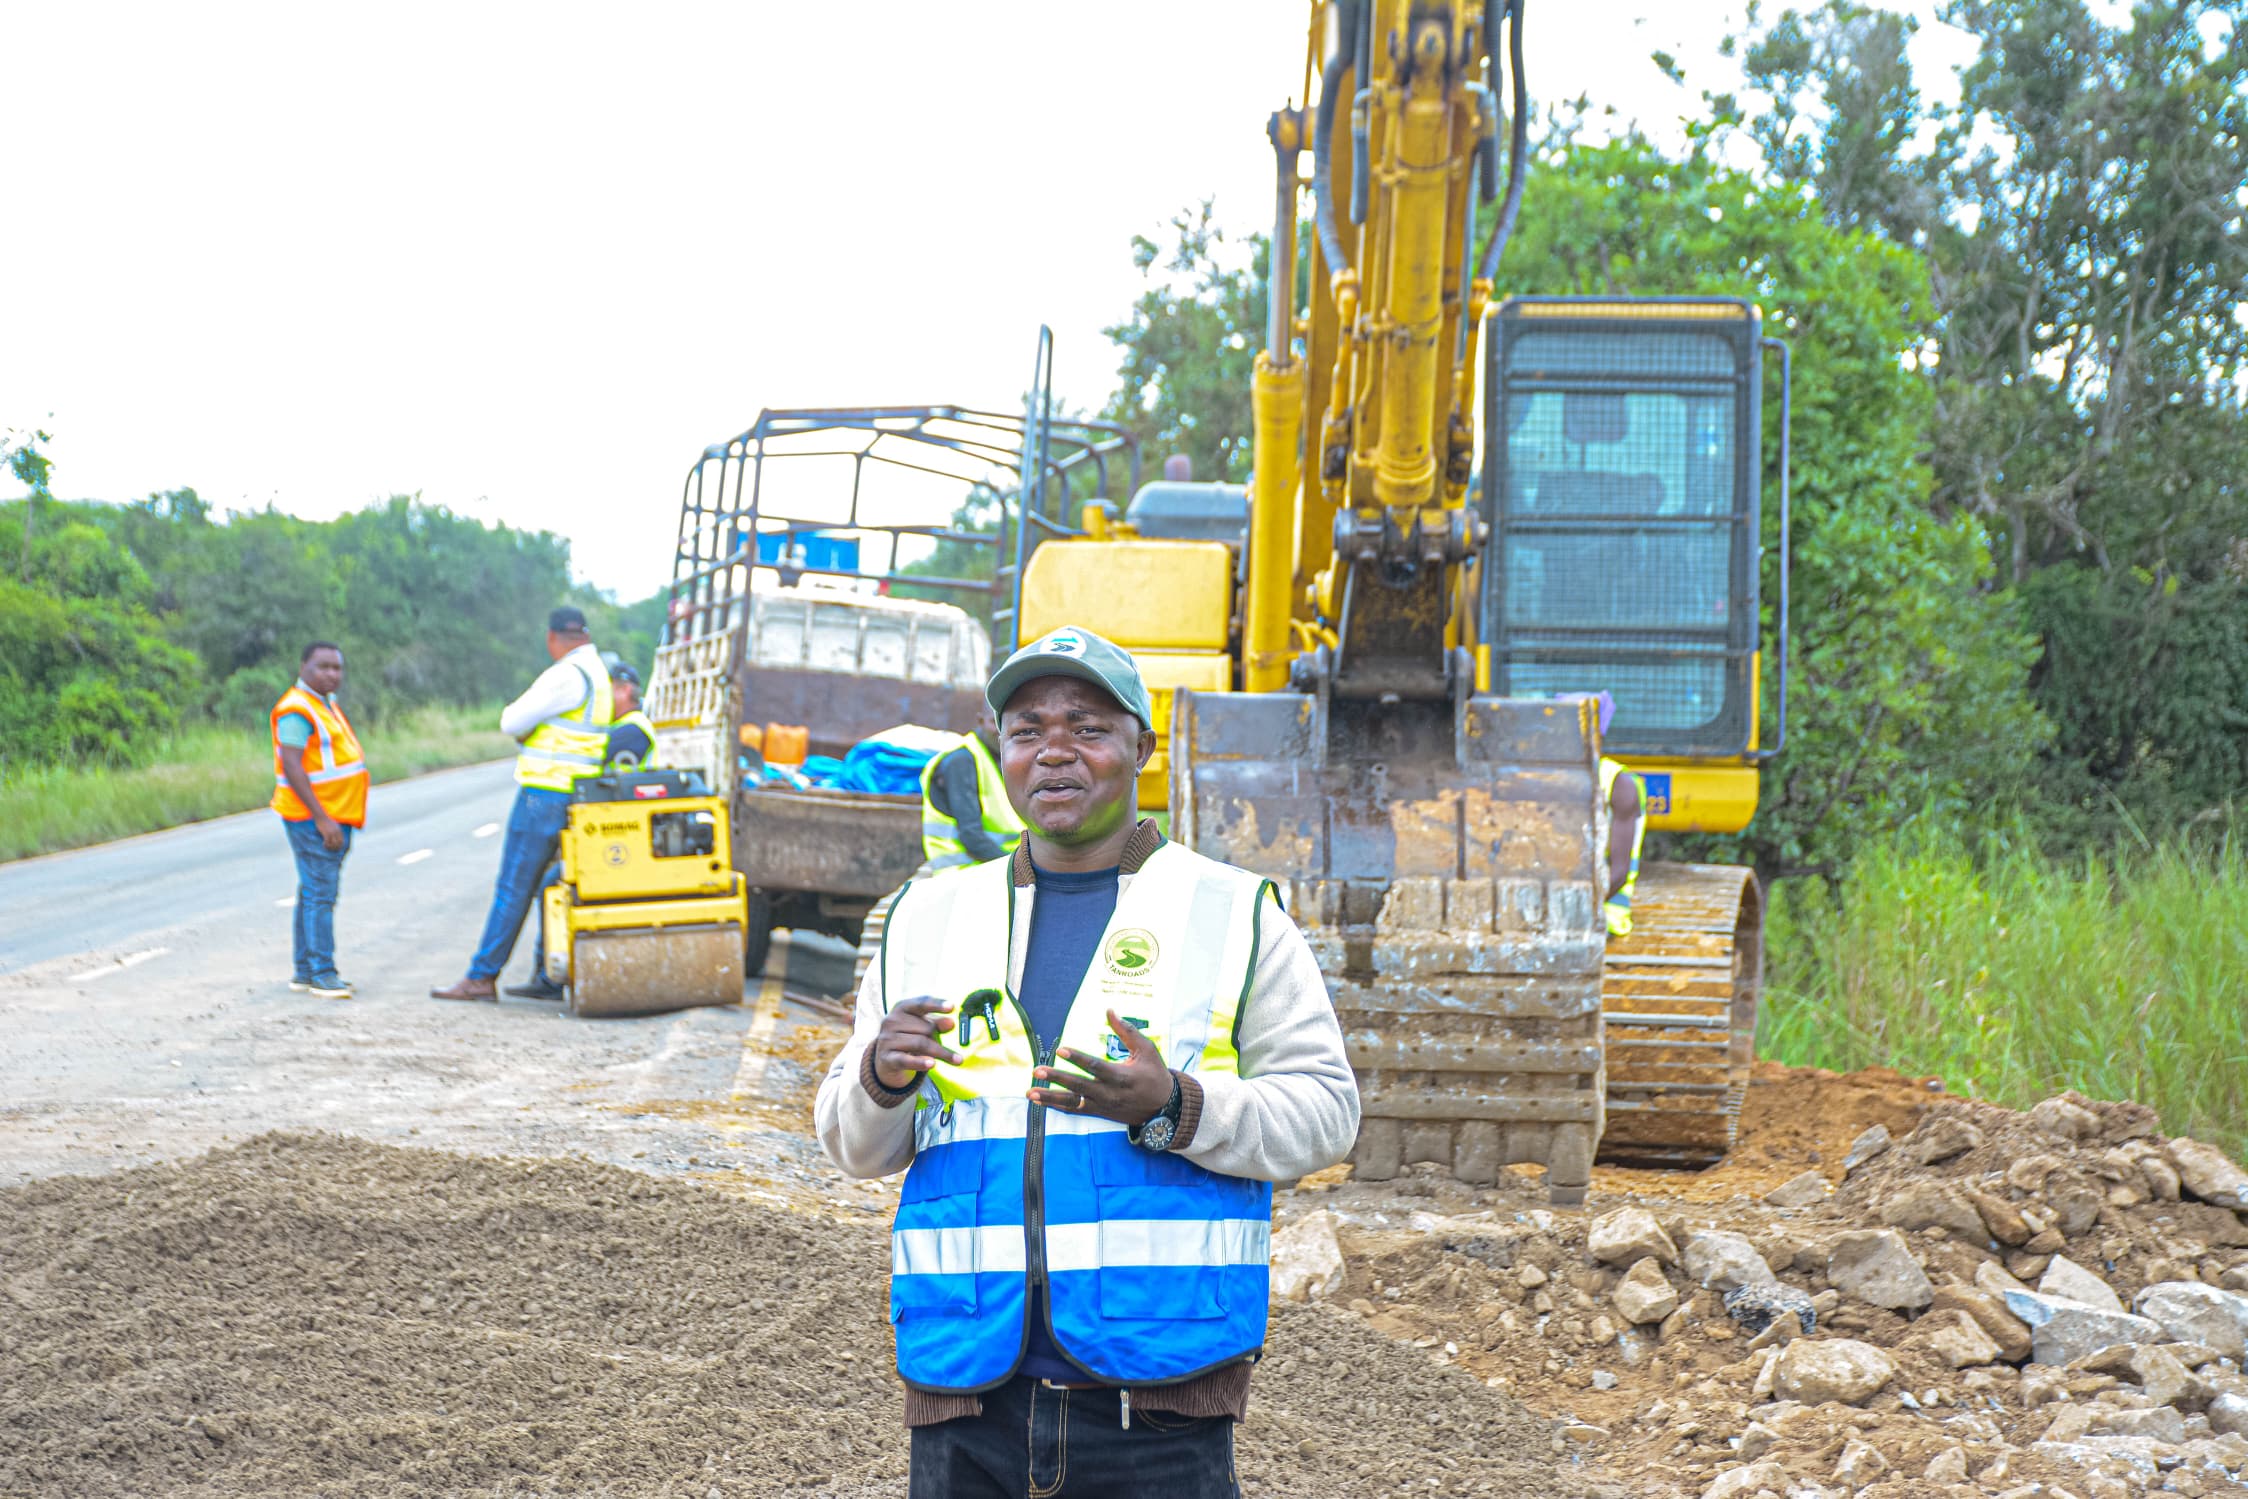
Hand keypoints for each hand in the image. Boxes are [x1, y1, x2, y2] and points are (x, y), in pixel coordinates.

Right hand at [316, 815, 345, 851]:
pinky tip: (323, 844)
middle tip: (331, 850)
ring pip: (333, 844)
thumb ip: (336, 830)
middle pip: (338, 844)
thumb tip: (335, 837)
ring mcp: (332, 833)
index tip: (335, 848)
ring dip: (330, 847)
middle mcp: (337, 832)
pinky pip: (327, 842)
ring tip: (326, 847)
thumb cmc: (326, 821)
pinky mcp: (326, 833)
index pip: (342, 841)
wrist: (321, 816)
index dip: (339, 846)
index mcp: (340, 831)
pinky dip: (326, 845)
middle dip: (335, 848)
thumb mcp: (334, 825)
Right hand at [873, 999, 960, 1091]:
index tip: (952, 1007)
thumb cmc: (909, 1036)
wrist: (886, 1058)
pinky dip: (919, 1062)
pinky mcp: (886, 1058)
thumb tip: (950, 1022)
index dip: (936, 1005)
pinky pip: (905, 1060)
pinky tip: (932, 1064)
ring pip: (919, 1043)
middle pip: (925, 1028)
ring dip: (940, 1052)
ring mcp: (887, 1039)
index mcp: (902, 1008)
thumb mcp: (922, 1027)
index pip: (921, 1004)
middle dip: (939, 1037)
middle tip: (951, 1050)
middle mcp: (891, 1021)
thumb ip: (937, 1023)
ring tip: (957, 1060)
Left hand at [1029, 1010, 1172, 1125]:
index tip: (1060, 1049)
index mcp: (1122, 1076)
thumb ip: (1127, 1030)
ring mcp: (1103, 1105)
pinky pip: (1075, 1110)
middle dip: (1057, 1078)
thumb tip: (1109, 1010)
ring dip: (1050, 1097)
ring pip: (1072, 1103)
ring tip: (1030, 1091)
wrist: (1164, 1108)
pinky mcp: (1099, 1112)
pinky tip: (1040, 1100)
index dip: (1078, 1058)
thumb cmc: (1155, 1074)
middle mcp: (1110, 1093)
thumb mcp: (1146, 1050)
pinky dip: (1057, 1106)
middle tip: (1037, 1070)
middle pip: (1079, 1086)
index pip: (1096, 1067)